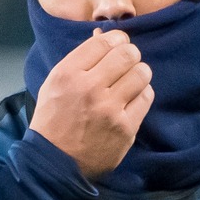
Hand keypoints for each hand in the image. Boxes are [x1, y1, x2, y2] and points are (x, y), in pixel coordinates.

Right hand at [28, 29, 153, 179]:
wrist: (54, 163)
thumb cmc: (53, 120)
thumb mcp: (55, 83)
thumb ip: (79, 60)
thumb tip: (105, 36)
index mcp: (68, 74)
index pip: (104, 42)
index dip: (116, 39)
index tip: (118, 45)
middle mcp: (89, 88)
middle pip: (127, 54)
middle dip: (130, 54)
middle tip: (126, 62)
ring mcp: (110, 109)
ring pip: (141, 73)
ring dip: (138, 73)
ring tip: (130, 81)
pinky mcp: (125, 128)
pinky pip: (146, 97)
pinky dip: (141, 94)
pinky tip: (131, 100)